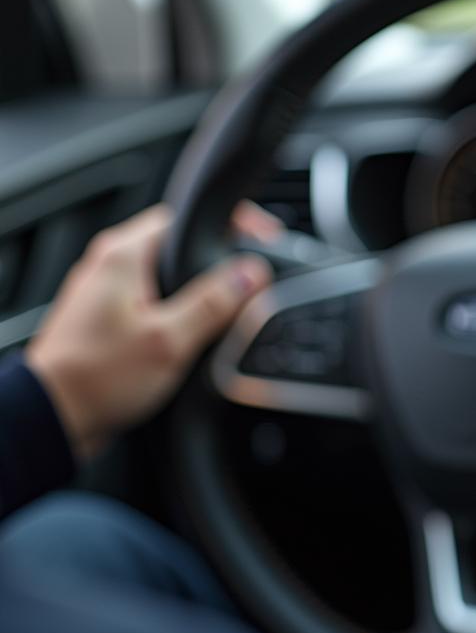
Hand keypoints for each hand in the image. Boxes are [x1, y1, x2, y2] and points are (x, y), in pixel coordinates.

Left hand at [25, 203, 278, 459]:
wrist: (55, 416)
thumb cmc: (98, 378)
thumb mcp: (169, 340)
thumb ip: (214, 303)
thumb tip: (251, 274)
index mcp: (123, 255)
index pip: (185, 216)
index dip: (230, 224)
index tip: (262, 239)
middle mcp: (111, 266)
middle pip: (179, 245)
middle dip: (218, 260)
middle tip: (253, 279)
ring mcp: (108, 293)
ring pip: (168, 276)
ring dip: (199, 289)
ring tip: (229, 309)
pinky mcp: (109, 320)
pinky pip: (155, 302)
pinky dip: (180, 312)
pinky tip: (194, 336)